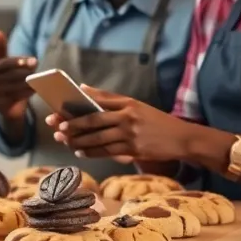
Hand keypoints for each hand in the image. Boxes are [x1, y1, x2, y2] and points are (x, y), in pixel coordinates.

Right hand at [0, 30, 36, 119]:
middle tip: (38, 71)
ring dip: (27, 83)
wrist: (8, 106)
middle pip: (10, 75)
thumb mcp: (6, 66)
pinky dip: (26, 93)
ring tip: (39, 80)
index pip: (5, 63)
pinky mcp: (0, 105)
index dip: (19, 61)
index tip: (34, 60)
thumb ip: (1, 49)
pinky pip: (14, 97)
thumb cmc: (9, 81)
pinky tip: (35, 90)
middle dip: (26, 72)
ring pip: (13, 86)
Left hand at [42, 85, 191, 162]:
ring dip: (79, 140)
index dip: (78, 105)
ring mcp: (131, 134)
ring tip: (65, 141)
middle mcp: (128, 117)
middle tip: (57, 126)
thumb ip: (110, 98)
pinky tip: (80, 151)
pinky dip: (92, 151)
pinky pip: (107, 151)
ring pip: (98, 138)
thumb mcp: (136, 106)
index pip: (98, 101)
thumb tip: (83, 88)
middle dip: (73, 124)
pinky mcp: (134, 149)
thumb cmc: (156, 121)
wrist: (183, 138)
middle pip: (94, 120)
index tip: (60, 108)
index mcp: (128, 103)